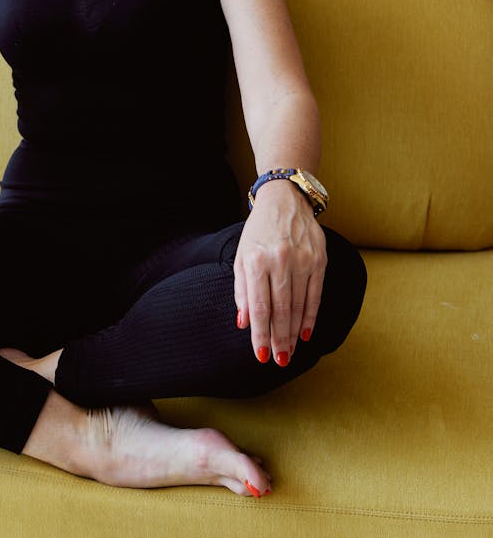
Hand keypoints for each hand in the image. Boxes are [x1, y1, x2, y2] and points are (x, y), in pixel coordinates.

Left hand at [234, 179, 325, 365]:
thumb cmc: (258, 231)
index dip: (260, 334)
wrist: (285, 199)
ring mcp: (303, 259)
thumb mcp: (241, 256)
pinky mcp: (319, 258)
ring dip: (294, 332)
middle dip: (279, 339)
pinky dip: (311, 317)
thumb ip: (242, 291)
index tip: (261, 356)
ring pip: (299, 305)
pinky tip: (305, 333)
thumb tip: (243, 324)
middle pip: (281, 309)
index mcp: (256, 260)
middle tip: (279, 361)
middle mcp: (280, 260)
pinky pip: (316, 295)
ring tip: (290, 352)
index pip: (259, 306)